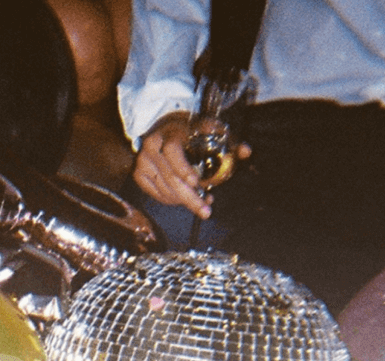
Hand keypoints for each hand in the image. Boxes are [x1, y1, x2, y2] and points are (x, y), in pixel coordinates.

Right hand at [133, 111, 247, 218]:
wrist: (164, 126)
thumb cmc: (190, 129)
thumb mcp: (209, 129)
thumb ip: (228, 140)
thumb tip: (246, 151)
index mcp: (170, 133)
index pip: (173, 151)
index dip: (183, 168)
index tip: (196, 183)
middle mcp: (153, 146)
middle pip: (170, 177)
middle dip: (190, 197)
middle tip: (205, 211)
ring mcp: (143, 160)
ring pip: (164, 189)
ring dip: (183, 200)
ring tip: (200, 204)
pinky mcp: (138, 172)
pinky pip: (156, 194)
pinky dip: (171, 200)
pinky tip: (182, 199)